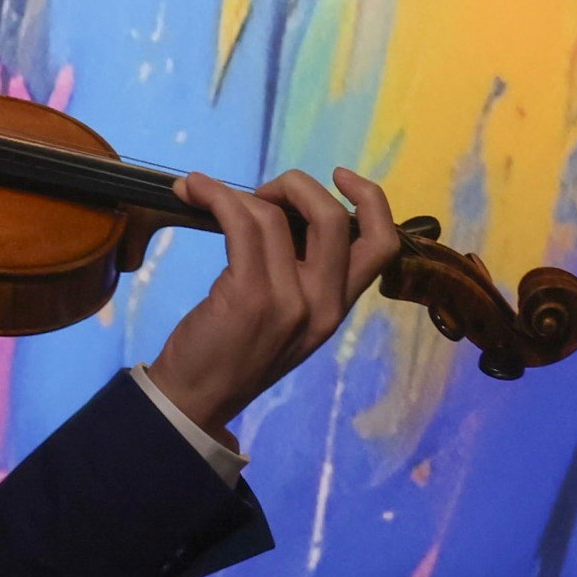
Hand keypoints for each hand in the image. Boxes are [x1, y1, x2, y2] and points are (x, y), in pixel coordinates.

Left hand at [143, 167, 403, 446]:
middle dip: (297, 185)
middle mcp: (324, 306)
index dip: (371, 200)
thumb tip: (283, 208)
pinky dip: (215, 196)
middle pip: (334, 219)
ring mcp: (290, 303)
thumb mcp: (288, 319)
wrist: (196, 399)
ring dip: (238, 192)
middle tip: (262, 193)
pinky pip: (240, 223)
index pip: (383, 245)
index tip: (340, 176)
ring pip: (277, 216)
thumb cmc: (234, 351)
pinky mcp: (249, 297)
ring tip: (208, 195)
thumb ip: (301, 272)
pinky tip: (194, 191)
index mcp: (338, 308)